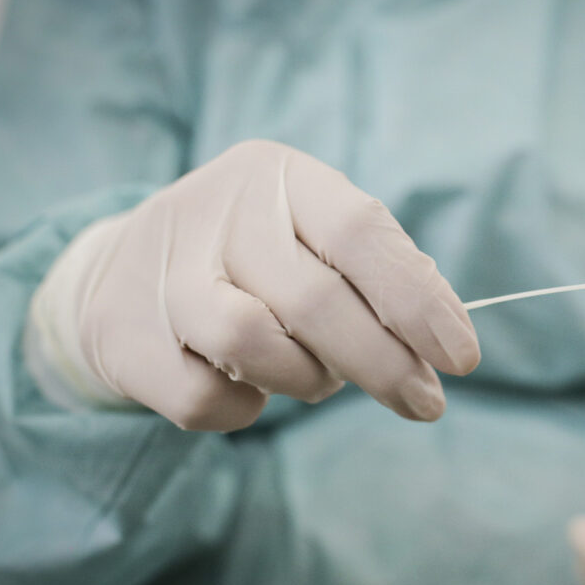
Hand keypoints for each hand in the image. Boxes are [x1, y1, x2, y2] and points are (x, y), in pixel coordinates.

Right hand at [26, 140, 478, 429]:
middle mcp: (216, 210)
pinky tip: (249, 386)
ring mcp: (162, 272)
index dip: (418, 299)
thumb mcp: (316, 237)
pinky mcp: (124, 337)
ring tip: (316, 378)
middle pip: (315, 300)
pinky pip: (206, 399)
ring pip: (255, 345)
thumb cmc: (258, 261)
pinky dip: (245, 408)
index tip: (462, 358)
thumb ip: (378, 272)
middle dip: (384, 364)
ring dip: (306, 380)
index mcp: (280, 175)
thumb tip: (444, 336)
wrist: (123, 273)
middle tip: (426, 404)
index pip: (359, 231)